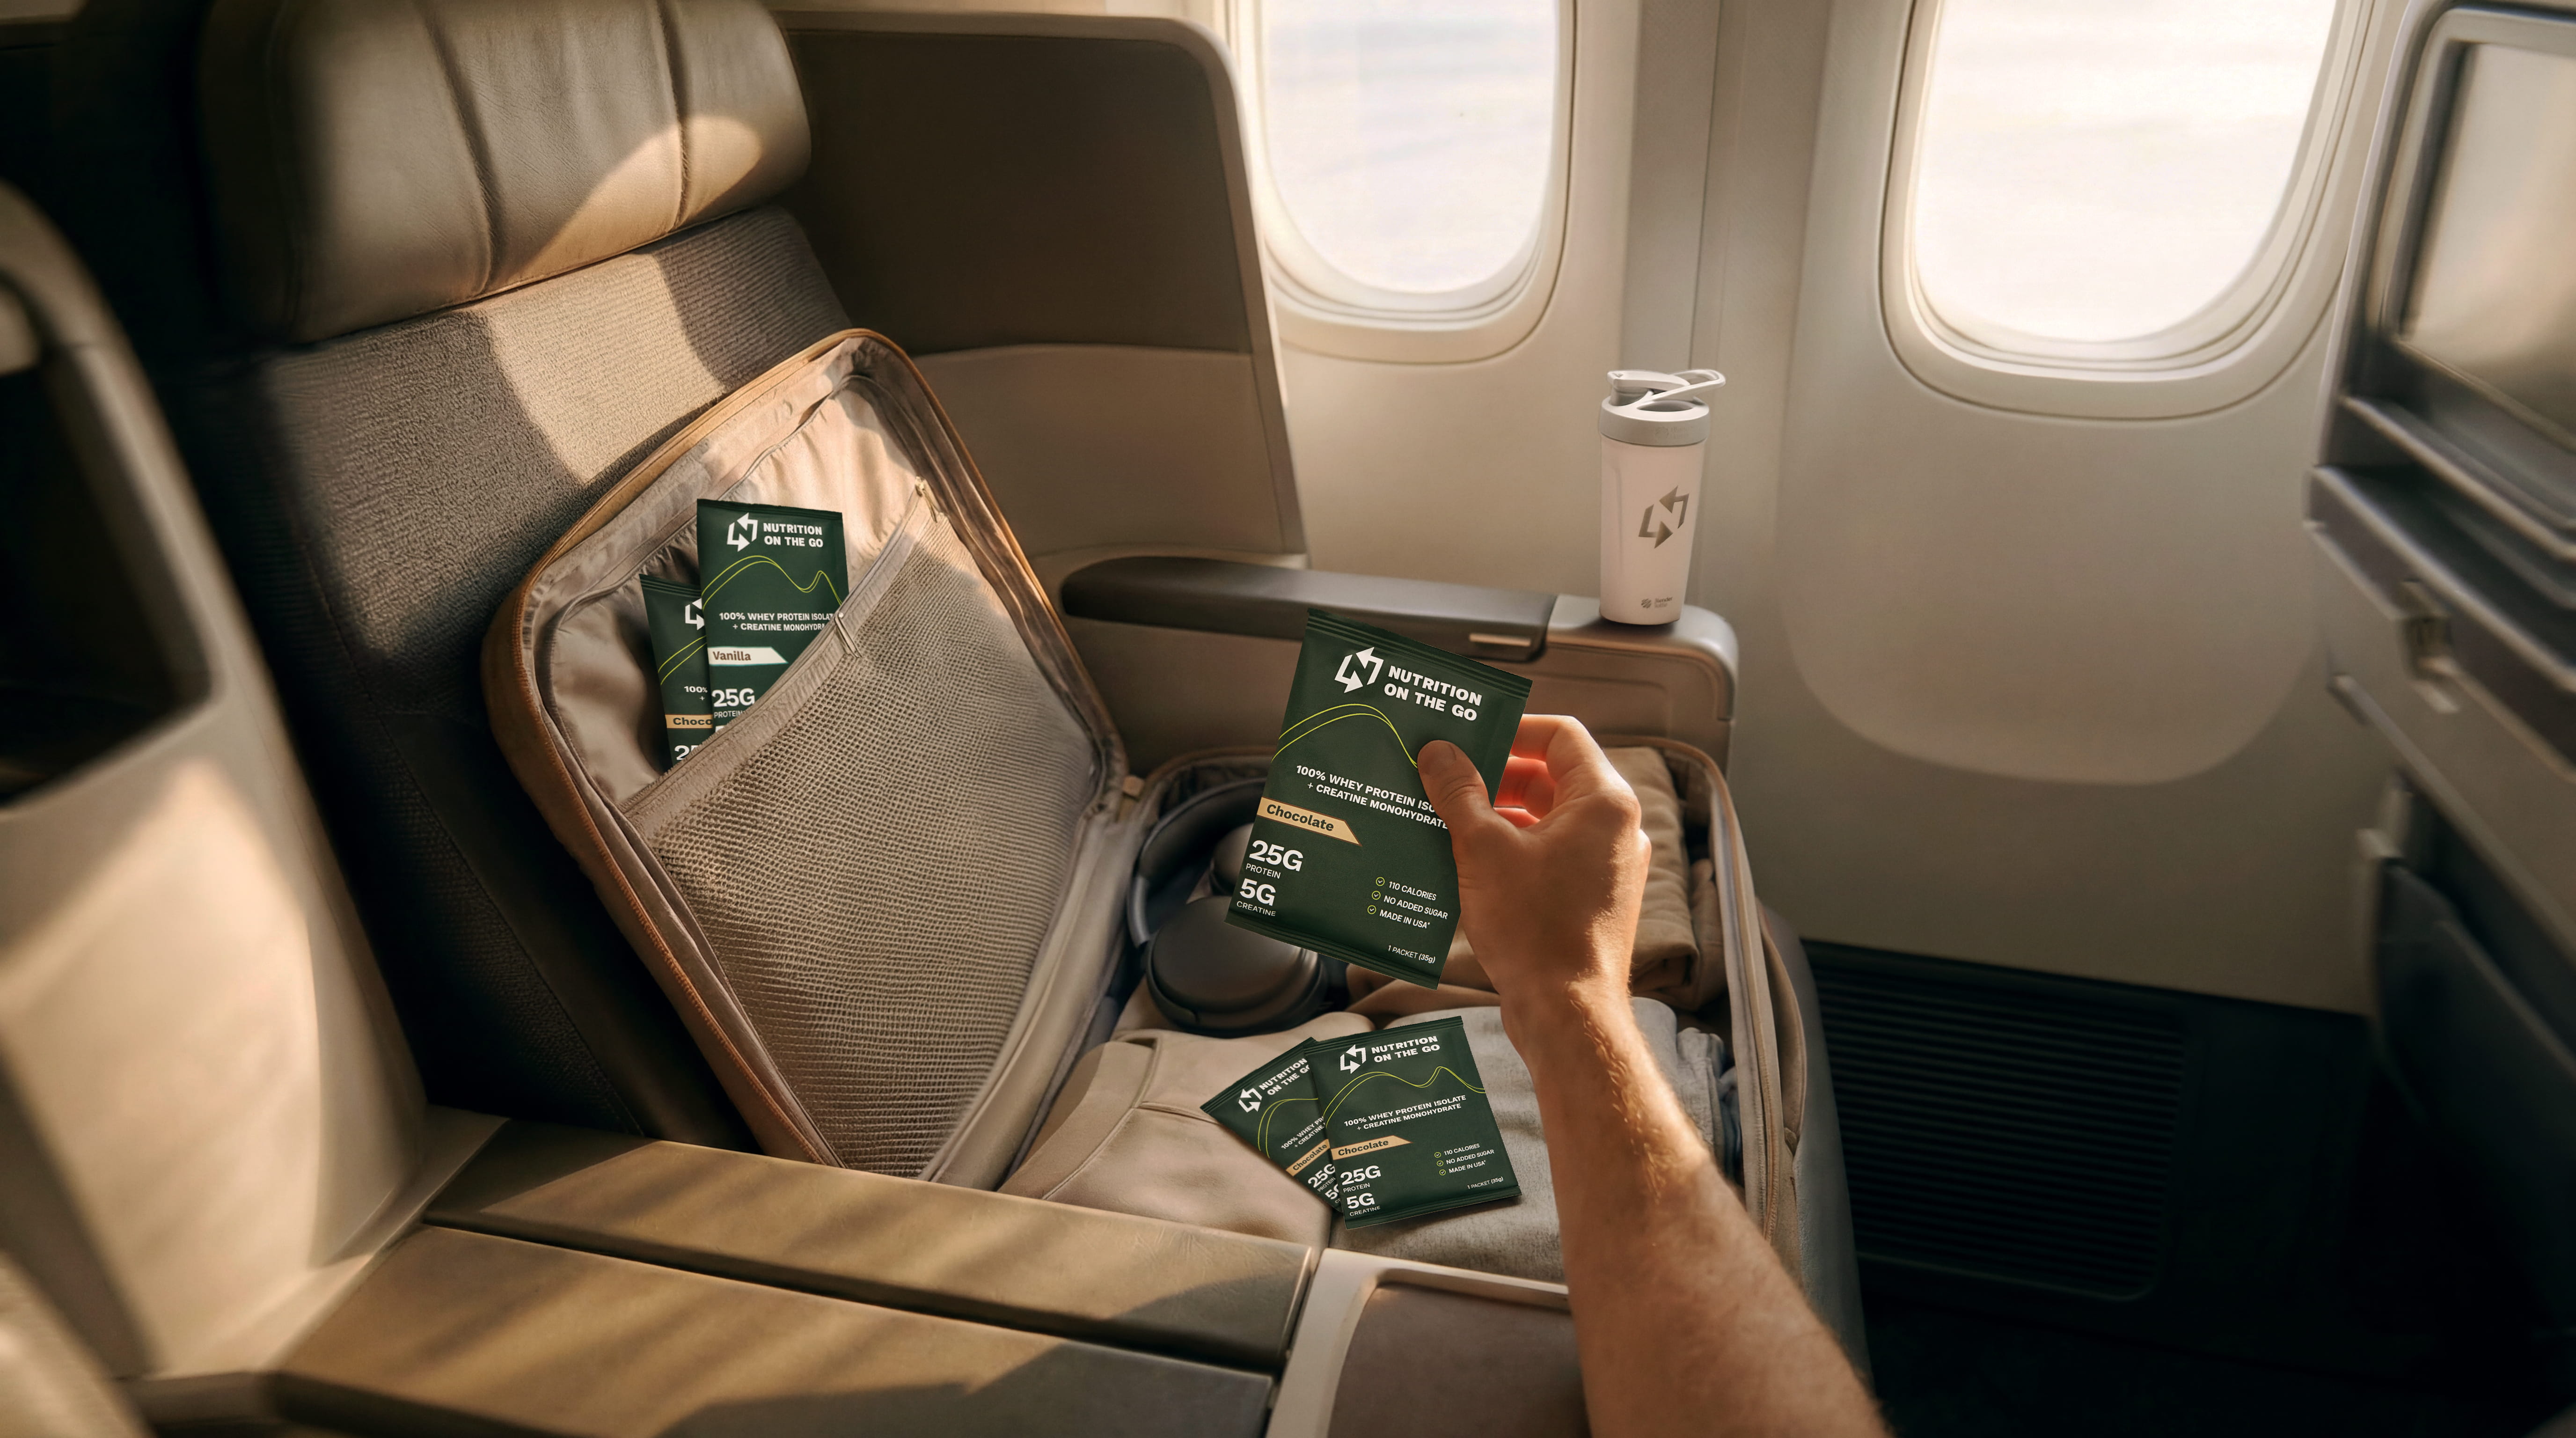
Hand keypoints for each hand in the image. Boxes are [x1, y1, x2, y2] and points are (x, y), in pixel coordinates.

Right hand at [1418, 717, 1648, 1021]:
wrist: (1567, 1012)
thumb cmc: (1535, 930)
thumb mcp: (1483, 849)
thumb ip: (1460, 793)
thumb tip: (1439, 753)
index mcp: (1604, 802)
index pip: (1560, 735)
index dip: (1512, 728)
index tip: (1468, 737)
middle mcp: (1616, 829)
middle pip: (1552, 777)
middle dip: (1495, 775)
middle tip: (1446, 777)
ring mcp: (1608, 866)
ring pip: (1549, 819)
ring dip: (1499, 814)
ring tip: (1447, 819)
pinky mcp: (1593, 898)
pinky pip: (1551, 854)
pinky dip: (1513, 849)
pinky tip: (1468, 861)